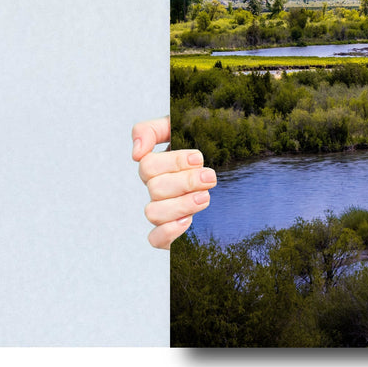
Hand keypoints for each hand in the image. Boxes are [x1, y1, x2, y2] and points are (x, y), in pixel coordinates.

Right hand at [132, 117, 215, 249]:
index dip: (173, 162)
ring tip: (205, 197)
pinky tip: (189, 221)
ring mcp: (163, 211)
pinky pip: (155, 239)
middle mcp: (157, 189)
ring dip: (181, 205)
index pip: (148, 165)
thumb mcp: (181, 127)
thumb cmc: (204, 145)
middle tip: (210, 177)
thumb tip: (136, 153)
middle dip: (186, 182)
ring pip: (153, 213)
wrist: (231, 167)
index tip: (199, 158)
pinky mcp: (171, 232)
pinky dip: (169, 231)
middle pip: (155, 188)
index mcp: (157, 166)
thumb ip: (152, 130)